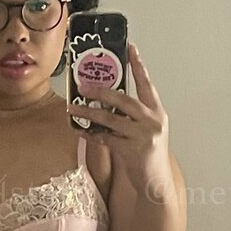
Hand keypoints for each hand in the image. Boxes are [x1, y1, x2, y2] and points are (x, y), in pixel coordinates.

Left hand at [67, 42, 172, 199]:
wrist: (154, 182)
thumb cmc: (147, 153)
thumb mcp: (145, 128)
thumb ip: (131, 114)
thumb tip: (105, 97)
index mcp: (157, 111)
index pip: (147, 83)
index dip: (138, 65)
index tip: (130, 47)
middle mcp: (153, 120)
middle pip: (124, 99)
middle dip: (102, 91)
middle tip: (84, 85)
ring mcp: (143, 136)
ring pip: (111, 119)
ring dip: (89, 112)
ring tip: (73, 107)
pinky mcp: (132, 151)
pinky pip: (105, 138)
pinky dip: (90, 133)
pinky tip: (79, 129)